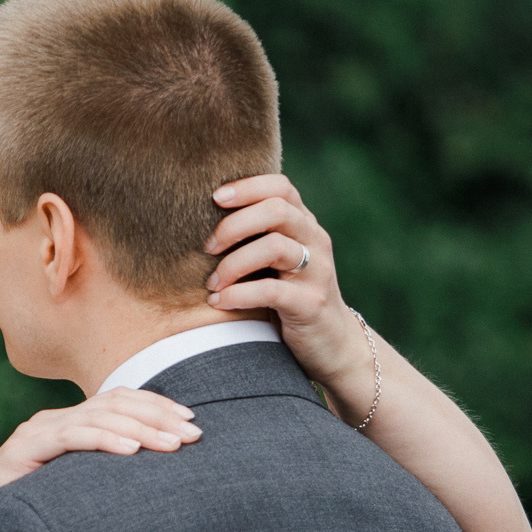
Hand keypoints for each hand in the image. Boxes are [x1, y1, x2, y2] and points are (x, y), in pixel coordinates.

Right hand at [0, 389, 200, 504]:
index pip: (120, 401)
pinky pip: (71, 437)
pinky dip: (104, 440)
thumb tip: (154, 481)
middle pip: (115, 404)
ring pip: (98, 417)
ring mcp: (37, 431)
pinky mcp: (23, 449)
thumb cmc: (26, 511)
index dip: (157, 406)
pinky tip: (131, 450)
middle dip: (159, 416)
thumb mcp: (74, 488)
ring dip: (140, 429)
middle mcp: (54, 419)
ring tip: (171, 444)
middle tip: (194, 434)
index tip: (191, 421)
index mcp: (69, 423)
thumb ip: (102, 476)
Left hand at [203, 174, 374, 402]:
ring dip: (233, 263)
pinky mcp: (311, 304)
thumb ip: (255, 237)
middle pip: (276, 210)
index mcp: (304, 225)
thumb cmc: (289, 298)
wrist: (332, 344)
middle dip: (233, 225)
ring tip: (211, 283)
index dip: (247, 187)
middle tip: (207, 247)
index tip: (214, 198)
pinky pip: (271, 290)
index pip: (280, 187)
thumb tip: (200, 219)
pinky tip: (218, 302)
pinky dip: (238, 294)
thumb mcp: (275, 262)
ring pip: (274, 247)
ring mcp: (317, 272)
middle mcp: (315, 241)